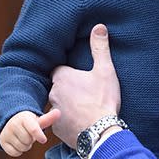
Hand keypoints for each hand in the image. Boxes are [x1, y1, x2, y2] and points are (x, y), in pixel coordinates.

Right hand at [0, 108, 60, 156]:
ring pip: (21, 147)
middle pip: (28, 141)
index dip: (38, 135)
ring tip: (23, 138)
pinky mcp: (2, 141)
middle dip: (31, 140)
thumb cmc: (28, 122)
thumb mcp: (37, 119)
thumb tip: (59, 112)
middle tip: (29, 135)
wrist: (10, 121)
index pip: (32, 128)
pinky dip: (18, 151)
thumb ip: (48, 118)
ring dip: (25, 146)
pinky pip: (14, 152)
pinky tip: (18, 143)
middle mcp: (13, 125)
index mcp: (24, 118)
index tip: (43, 140)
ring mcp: (6, 133)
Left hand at [49, 24, 120, 147]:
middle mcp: (53, 93)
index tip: (80, 77)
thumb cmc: (102, 100)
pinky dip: (69, 122)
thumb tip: (99, 26)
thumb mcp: (105, 71)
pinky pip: (60, 122)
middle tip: (84, 93)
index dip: (69, 73)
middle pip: (58, 88)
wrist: (100, 132)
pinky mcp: (57, 128)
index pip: (59, 70)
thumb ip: (100, 48)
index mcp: (62, 77)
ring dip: (67, 106)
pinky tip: (81, 123)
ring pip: (58, 105)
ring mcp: (54, 112)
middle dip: (68, 89)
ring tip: (84, 109)